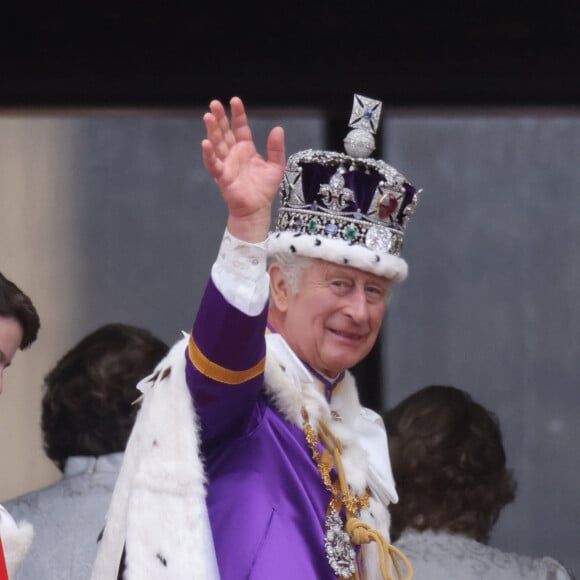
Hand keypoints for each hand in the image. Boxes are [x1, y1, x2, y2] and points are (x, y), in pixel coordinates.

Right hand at [202, 96, 285, 241]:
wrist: (258, 209)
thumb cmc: (264, 189)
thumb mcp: (275, 166)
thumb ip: (276, 148)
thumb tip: (278, 129)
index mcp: (246, 149)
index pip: (240, 127)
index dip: (237, 114)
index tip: (234, 101)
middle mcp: (234, 154)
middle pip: (224, 132)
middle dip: (219, 118)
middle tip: (214, 103)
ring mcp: (226, 164)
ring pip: (217, 144)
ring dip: (212, 130)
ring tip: (208, 116)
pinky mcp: (222, 176)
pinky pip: (213, 164)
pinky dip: (209, 154)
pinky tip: (205, 143)